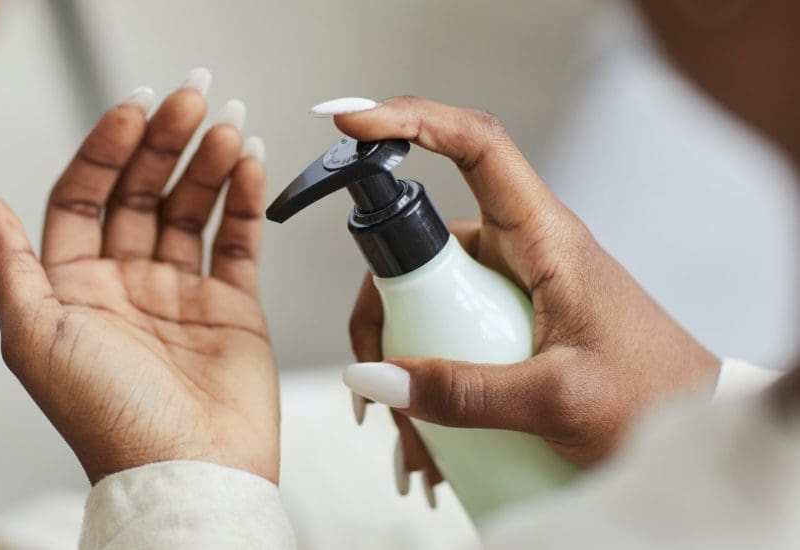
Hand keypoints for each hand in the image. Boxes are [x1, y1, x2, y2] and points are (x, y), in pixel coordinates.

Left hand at [0, 71, 278, 483]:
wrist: (188, 472)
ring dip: (208, 164)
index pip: (83, 197)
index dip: (105, 150)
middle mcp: (125, 286)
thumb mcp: (33, 337)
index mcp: (73, 289)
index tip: (132, 111)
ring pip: (191, 209)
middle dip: (164, 143)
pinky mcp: (232, 308)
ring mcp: (180, 294)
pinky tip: (249, 164)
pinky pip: (238, 242)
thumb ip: (9, 265)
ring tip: (228, 127)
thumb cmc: (107, 419)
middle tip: (190, 99)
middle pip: (141, 193)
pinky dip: (246, 202)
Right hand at [335, 96, 720, 487]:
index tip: (353, 123)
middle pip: (421, 246)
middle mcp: (523, 251)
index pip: (477, 148)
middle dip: (382, 313)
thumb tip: (373, 378)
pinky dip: (426, 386)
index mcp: (546, 238)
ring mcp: (513, 287)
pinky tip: (428, 444)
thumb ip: (464, 393)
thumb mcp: (556, 400)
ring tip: (413, 444)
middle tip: (377, 379)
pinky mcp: (509, 323)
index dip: (411, 121)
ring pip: (426, 300)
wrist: (694, 433)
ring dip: (403, 366)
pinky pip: (446, 337)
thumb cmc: (654, 401)